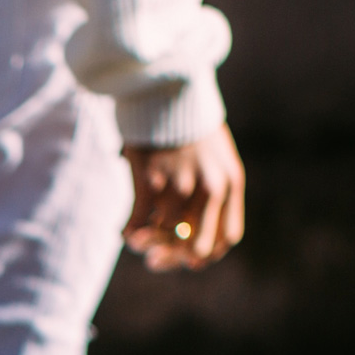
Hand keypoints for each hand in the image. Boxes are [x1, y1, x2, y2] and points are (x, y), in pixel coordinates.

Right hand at [123, 124, 244, 270]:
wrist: (168, 95)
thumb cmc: (188, 132)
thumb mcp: (214, 161)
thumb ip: (210, 198)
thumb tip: (190, 246)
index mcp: (231, 184)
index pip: (226, 238)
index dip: (205, 255)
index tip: (185, 259)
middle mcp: (212, 188)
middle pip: (198, 246)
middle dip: (175, 257)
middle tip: (155, 258)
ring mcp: (182, 185)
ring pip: (165, 236)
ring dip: (146, 243)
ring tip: (136, 238)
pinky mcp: (152, 180)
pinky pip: (138, 223)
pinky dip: (129, 232)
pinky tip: (123, 231)